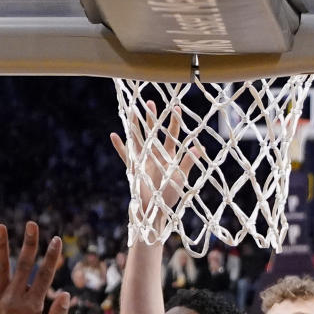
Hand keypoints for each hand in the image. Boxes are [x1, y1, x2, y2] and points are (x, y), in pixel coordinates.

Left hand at [0, 222, 68, 313]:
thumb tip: (66, 294)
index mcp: (32, 306)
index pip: (45, 275)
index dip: (51, 256)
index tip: (56, 240)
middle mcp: (14, 298)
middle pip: (24, 265)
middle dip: (29, 243)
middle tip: (32, 224)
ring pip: (0, 267)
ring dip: (1, 245)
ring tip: (1, 226)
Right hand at [110, 101, 201, 227]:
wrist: (155, 212)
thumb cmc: (170, 196)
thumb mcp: (180, 178)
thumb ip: (187, 162)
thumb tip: (199, 148)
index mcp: (168, 156)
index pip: (171, 135)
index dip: (174, 122)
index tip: (176, 107)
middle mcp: (155, 155)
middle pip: (152, 132)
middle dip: (151, 118)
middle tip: (149, 102)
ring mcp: (143, 161)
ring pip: (138, 139)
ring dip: (134, 126)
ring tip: (131, 111)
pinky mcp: (134, 169)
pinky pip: (126, 155)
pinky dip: (120, 146)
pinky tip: (114, 135)